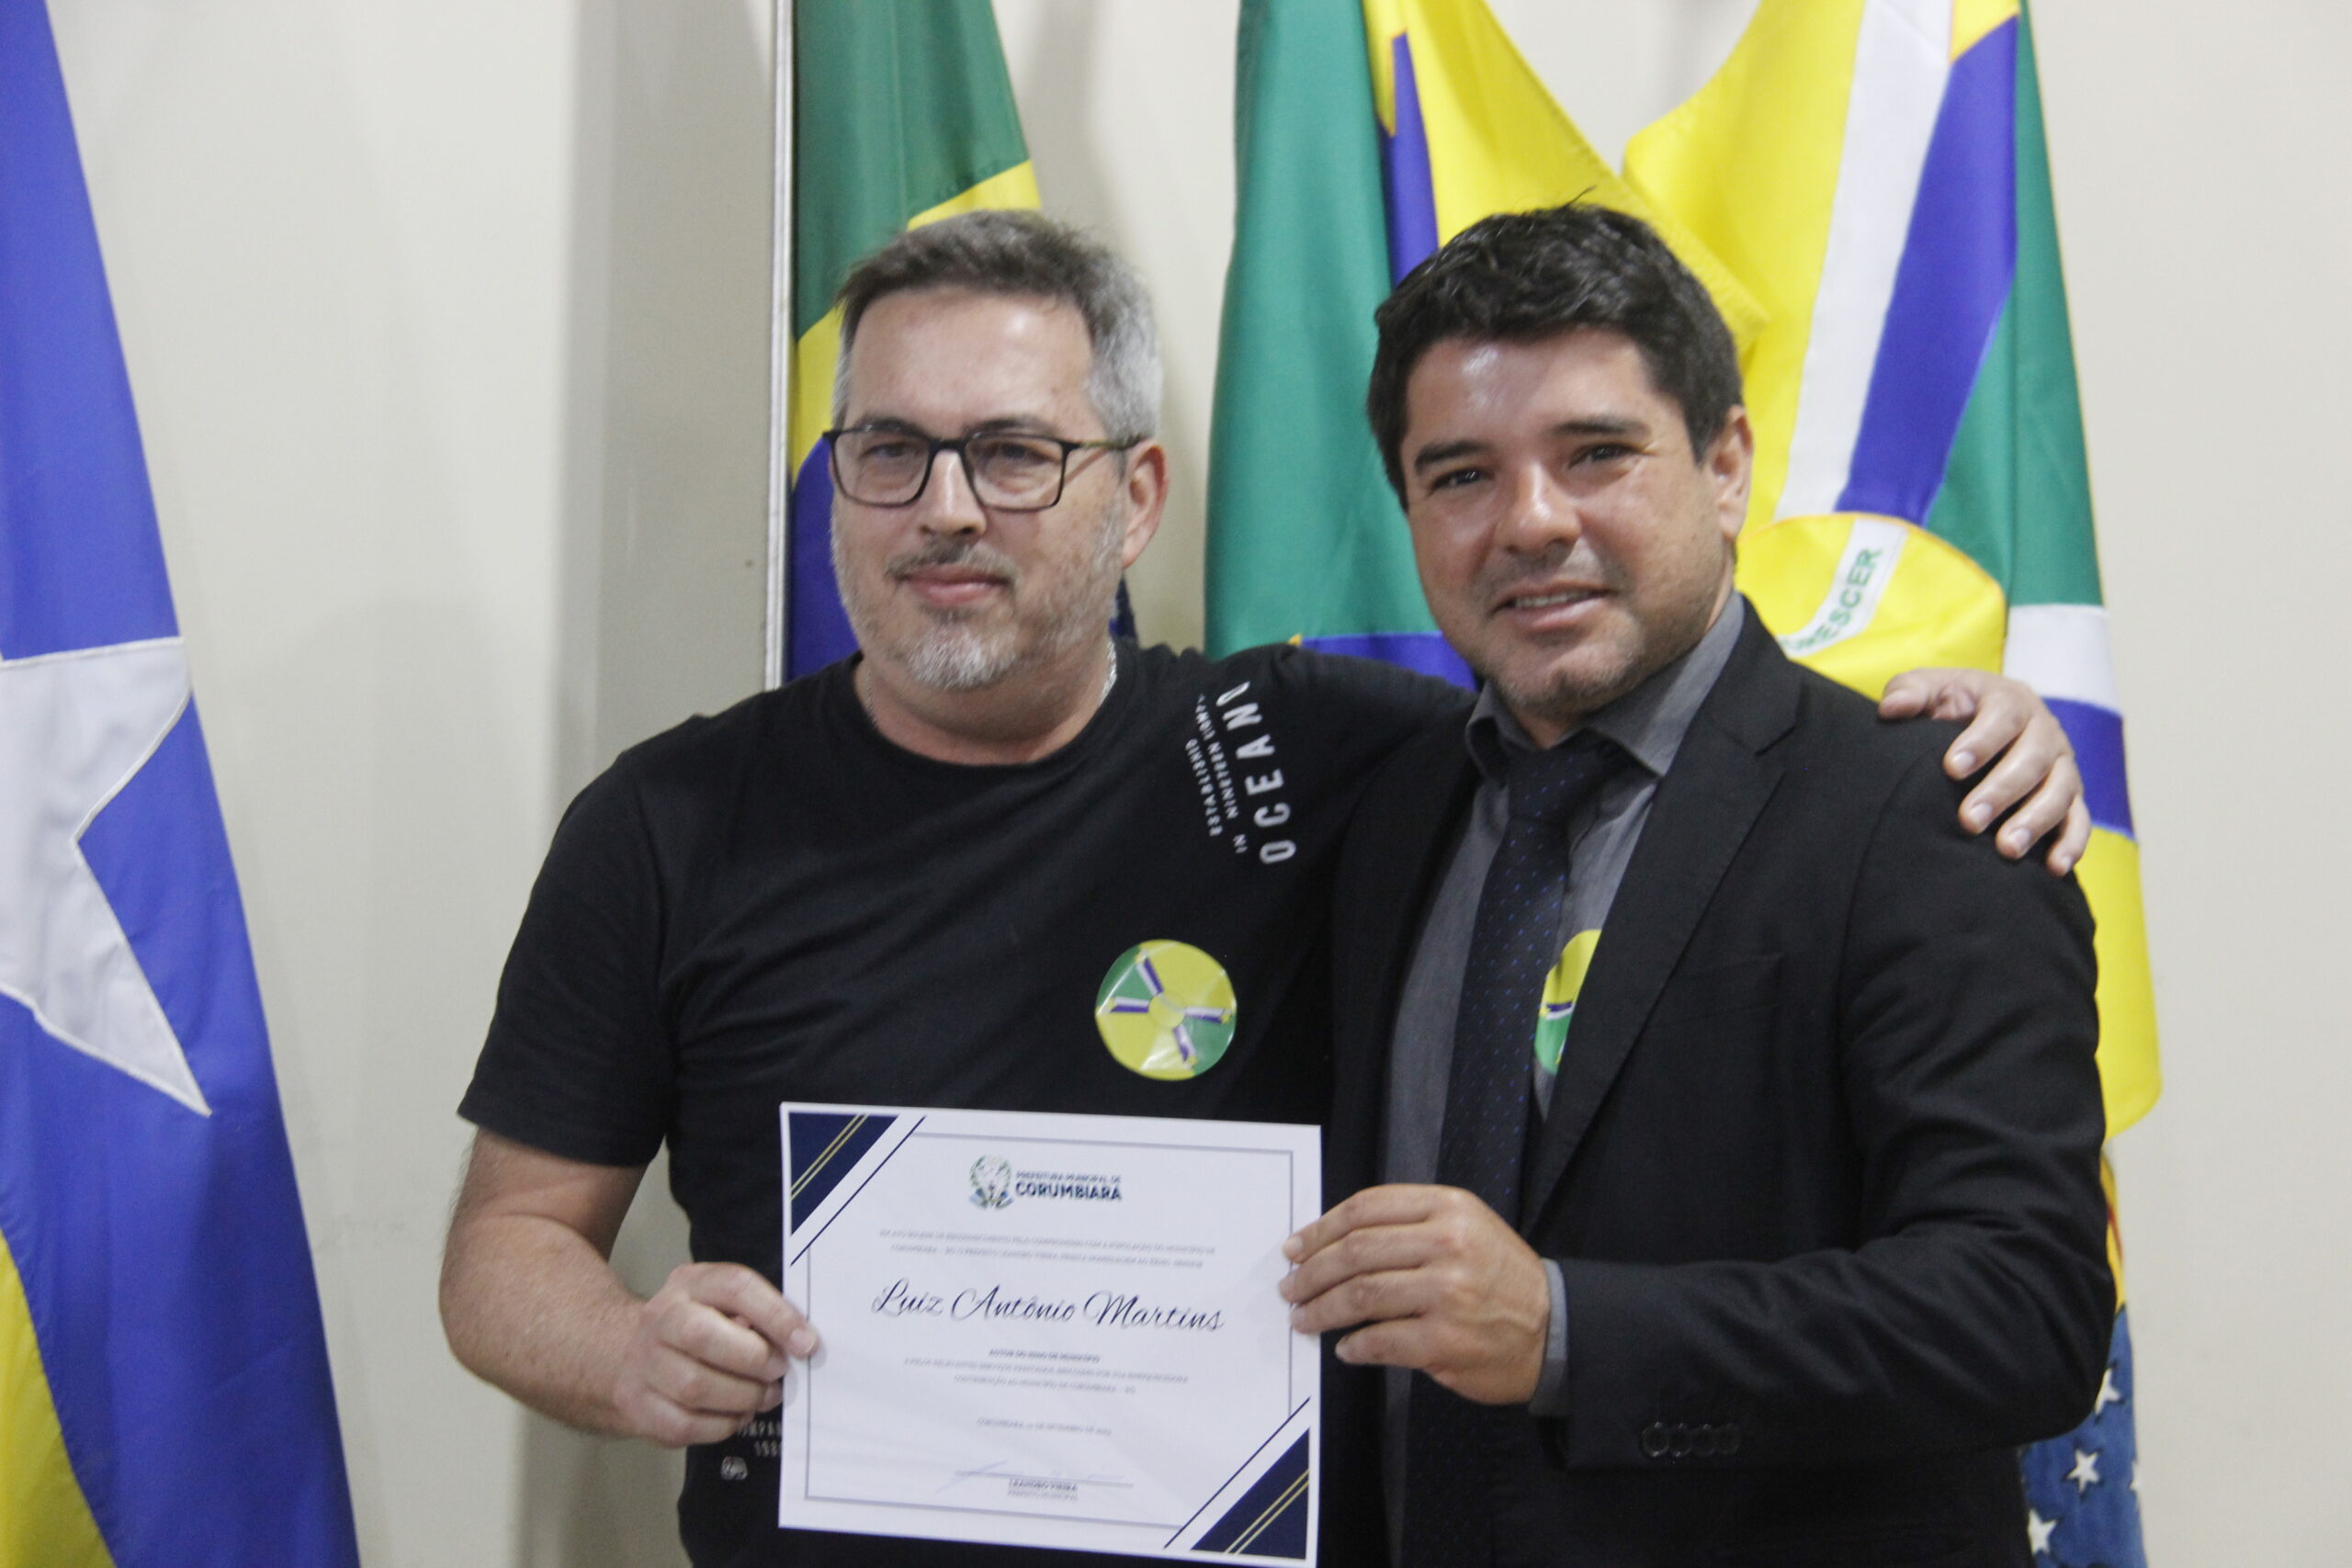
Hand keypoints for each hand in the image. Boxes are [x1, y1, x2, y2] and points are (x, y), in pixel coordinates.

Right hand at [612, 1262, 817, 1446]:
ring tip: (764, 1396)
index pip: (734, 1287)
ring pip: (693, 1387)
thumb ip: (759, 1315)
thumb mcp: (726, 1304)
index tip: (805, 1343)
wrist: (629, 1351)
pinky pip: (684, 1424)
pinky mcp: (639, 1404)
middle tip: (778, 1372)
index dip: (775, 1315)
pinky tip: (737, 1414)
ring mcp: (644, 1362)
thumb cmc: (697, 1326)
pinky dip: (722, 1425)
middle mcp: (660, 1318)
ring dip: (742, 1397)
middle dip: (753, 1360)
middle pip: (701, 1336)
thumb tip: (797, 1342)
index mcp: (691, 1283)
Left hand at [1278, 1185, 1549, 1405]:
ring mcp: (1447, 1294)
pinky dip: (1354, 1346)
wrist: (1553, 1327)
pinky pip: (1381, 1340)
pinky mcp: (1446, 1341)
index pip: (1366, 1208)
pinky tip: (1346, 1348)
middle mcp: (1447, 1244)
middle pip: (1355, 1251)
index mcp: (1448, 1208)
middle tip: (1291, 1287)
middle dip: (1312, 1272)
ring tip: (1304, 1318)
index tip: (1296, 1247)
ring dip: (1322, 1309)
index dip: (1321, 1228)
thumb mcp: (1465, 1226)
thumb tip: (1334, 1242)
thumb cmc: (1499, 1276)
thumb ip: (1408, 1224)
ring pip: (1361, 1295)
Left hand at [1878, 668, 2090, 874]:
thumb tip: (1891, 708)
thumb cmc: (1949, 707)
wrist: (1981, 722)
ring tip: (2007, 849)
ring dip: (2035, 821)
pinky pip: (2079, 820)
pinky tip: (2054, 867)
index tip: (1952, 768)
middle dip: (2002, 790)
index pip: (2003, 716)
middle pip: (2034, 758)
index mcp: (2010, 699)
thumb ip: (1909, 693)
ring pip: (2060, 791)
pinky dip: (2072, 843)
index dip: (1981, 741)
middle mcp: (2044, 730)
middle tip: (1969, 820)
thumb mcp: (1928, 691)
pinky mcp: (2071, 796)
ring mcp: (2062, 764)